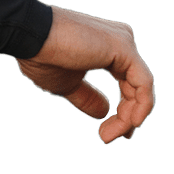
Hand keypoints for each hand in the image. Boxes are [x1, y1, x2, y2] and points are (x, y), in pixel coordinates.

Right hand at [16, 6, 154, 143]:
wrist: (29, 36)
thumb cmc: (41, 57)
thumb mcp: (66, 85)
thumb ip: (87, 97)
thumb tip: (103, 112)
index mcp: (107, 49)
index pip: (128, 84)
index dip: (125, 111)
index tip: (111, 133)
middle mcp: (120, 42)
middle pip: (136, 88)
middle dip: (126, 117)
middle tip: (108, 138)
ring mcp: (124, 42)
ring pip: (140, 89)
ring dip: (129, 117)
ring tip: (108, 136)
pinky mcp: (124, 48)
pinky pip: (143, 84)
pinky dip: (140, 106)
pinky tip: (130, 123)